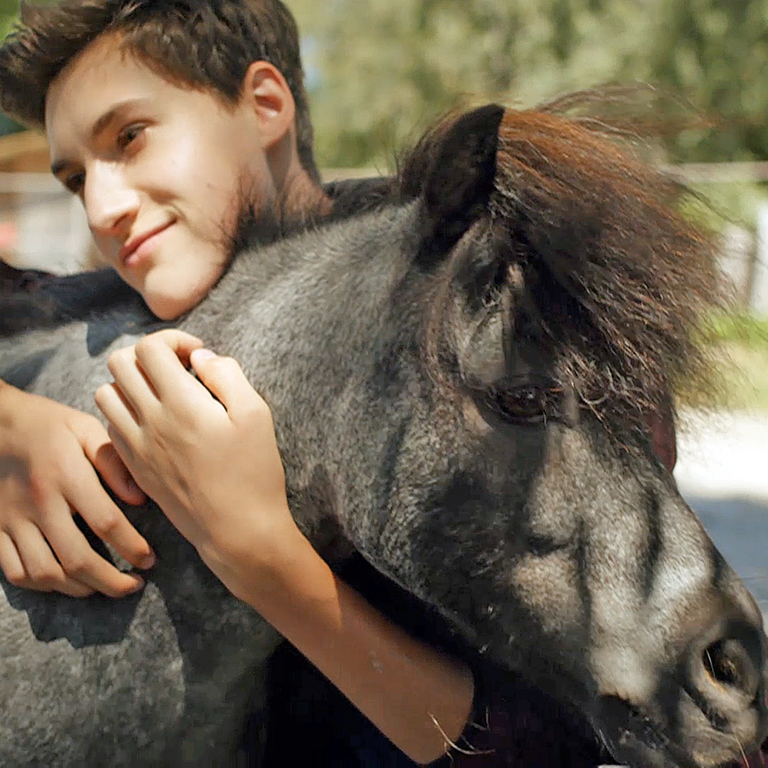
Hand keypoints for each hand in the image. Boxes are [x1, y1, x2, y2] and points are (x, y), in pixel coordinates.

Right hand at [0, 384, 153, 597]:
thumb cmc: (48, 424)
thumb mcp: (85, 428)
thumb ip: (114, 462)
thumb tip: (139, 498)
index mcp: (67, 476)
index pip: (106, 522)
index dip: (132, 547)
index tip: (149, 559)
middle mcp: (39, 502)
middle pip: (77, 558)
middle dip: (112, 581)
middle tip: (135, 585)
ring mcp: (13, 520)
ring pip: (45, 573)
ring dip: (79, 588)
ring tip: (103, 588)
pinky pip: (15, 571)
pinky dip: (42, 586)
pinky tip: (65, 582)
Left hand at [95, 330, 299, 599]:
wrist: (237, 530)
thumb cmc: (254, 472)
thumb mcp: (256, 414)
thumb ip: (227, 375)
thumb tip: (201, 357)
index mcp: (182, 403)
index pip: (150, 348)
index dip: (174, 340)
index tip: (198, 354)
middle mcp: (150, 421)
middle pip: (120, 363)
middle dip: (150, 355)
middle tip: (179, 370)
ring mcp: (137, 446)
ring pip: (106, 393)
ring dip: (132, 383)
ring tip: (163, 393)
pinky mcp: (135, 467)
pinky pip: (110, 426)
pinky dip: (126, 412)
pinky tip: (156, 422)